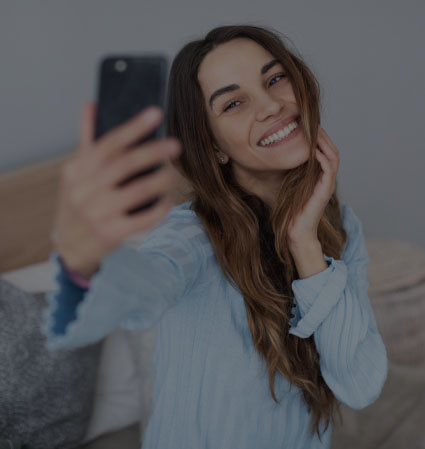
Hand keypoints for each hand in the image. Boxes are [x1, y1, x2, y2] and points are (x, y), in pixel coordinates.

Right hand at [52, 102, 181, 278]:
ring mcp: (98, 214)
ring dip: (161, 180)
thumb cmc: (78, 203)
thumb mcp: (76, 174)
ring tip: (174, 173)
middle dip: (153, 152)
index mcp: (77, 170)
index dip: (133, 127)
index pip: (108, 143)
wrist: (70, 246)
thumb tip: (91, 105)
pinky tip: (167, 201)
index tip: (155, 113)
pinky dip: (159, 209)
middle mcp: (85, 190)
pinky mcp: (111, 234)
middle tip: (175, 144)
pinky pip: (143, 219)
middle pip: (125, 165)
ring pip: (138, 191)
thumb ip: (87, 141)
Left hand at [288, 125, 339, 244]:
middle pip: (331, 151)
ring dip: (325, 144)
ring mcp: (327, 185)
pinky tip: (315, 151)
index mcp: (319, 177)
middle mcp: (326, 179)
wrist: (296, 230)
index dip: (319, 138)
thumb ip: (292, 172)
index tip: (308, 126)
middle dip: (323, 136)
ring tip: (316, 132)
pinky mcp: (325, 192)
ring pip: (333, 158)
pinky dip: (323, 159)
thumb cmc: (291, 210)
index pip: (324, 151)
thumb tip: (282, 157)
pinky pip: (329, 171)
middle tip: (314, 123)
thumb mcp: (290, 185)